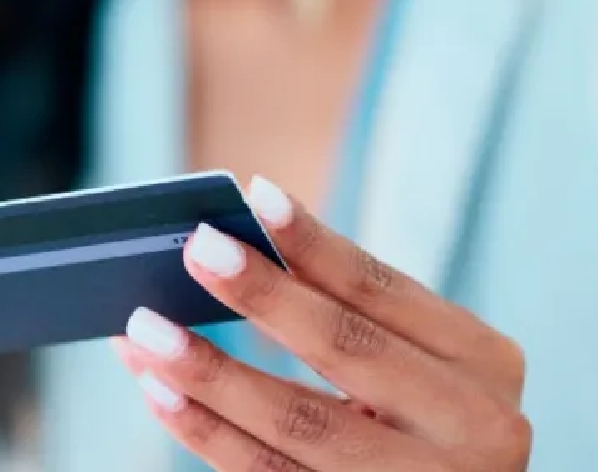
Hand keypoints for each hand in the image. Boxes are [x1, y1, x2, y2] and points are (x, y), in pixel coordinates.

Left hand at [114, 175, 529, 470]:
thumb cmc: (413, 418)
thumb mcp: (410, 363)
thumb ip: (341, 314)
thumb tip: (227, 249)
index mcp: (484, 362)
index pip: (386, 290)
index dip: (317, 244)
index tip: (255, 196)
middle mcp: (474, 428)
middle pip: (347, 350)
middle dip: (263, 296)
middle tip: (195, 250)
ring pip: (299, 423)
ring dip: (210, 372)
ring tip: (144, 332)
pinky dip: (207, 432)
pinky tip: (160, 394)